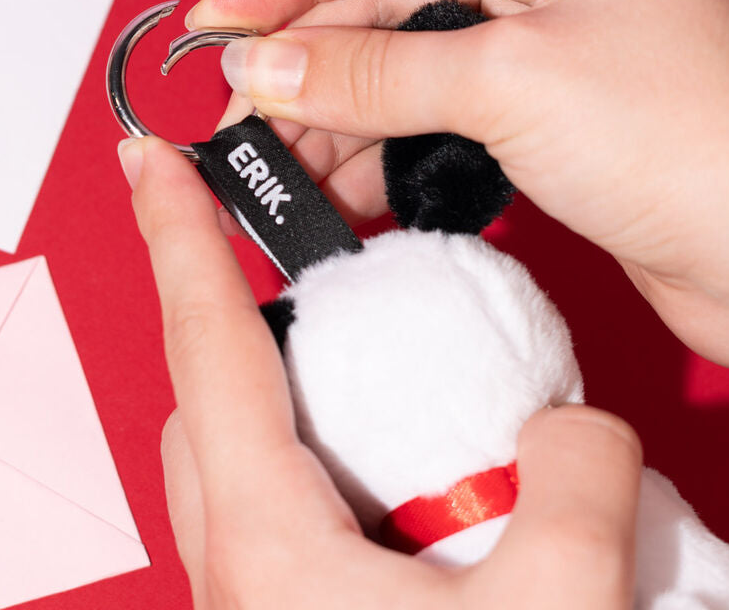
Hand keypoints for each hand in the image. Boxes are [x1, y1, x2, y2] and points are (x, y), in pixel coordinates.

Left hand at [120, 137, 642, 609]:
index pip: (206, 340)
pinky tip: (409, 493)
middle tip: (327, 298)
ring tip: (385, 400)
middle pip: (214, 394)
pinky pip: (283, 506)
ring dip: (301, 404)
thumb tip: (576, 424)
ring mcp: (251, 594)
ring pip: (244, 453)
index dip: (177, 235)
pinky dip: (330, 466)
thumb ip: (577, 486)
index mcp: (268, 539)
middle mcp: (236, 562)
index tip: (151, 161)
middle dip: (254, 324)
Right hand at [188, 0, 728, 369]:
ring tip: (266, 160)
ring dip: (330, 113)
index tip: (214, 16)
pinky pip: (425, 110)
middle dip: (304, 55)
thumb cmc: (703, 143)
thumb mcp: (512, 87)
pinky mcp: (532, 101)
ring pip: (396, 59)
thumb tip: (260, 69)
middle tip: (228, 102)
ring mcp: (536, 28)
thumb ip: (372, 74)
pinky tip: (329, 185)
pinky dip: (375, 148)